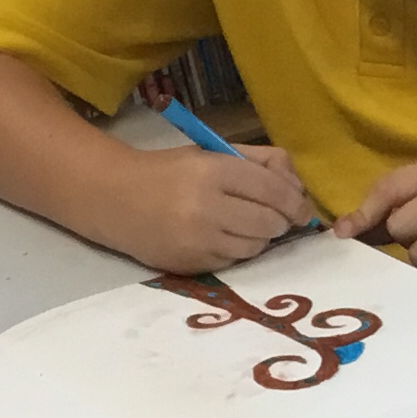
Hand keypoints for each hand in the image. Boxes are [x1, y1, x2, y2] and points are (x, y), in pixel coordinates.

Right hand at [127, 144, 313, 273]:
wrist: (115, 199)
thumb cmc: (169, 172)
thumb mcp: (212, 153)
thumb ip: (259, 161)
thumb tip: (297, 186)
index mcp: (212, 171)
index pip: (271, 189)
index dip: (294, 200)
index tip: (301, 207)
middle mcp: (206, 207)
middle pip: (269, 222)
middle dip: (280, 220)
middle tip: (276, 217)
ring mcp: (198, 240)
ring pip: (255, 246)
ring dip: (260, 237)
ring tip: (246, 225)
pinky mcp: (191, 264)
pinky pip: (234, 261)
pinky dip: (237, 251)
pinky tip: (223, 237)